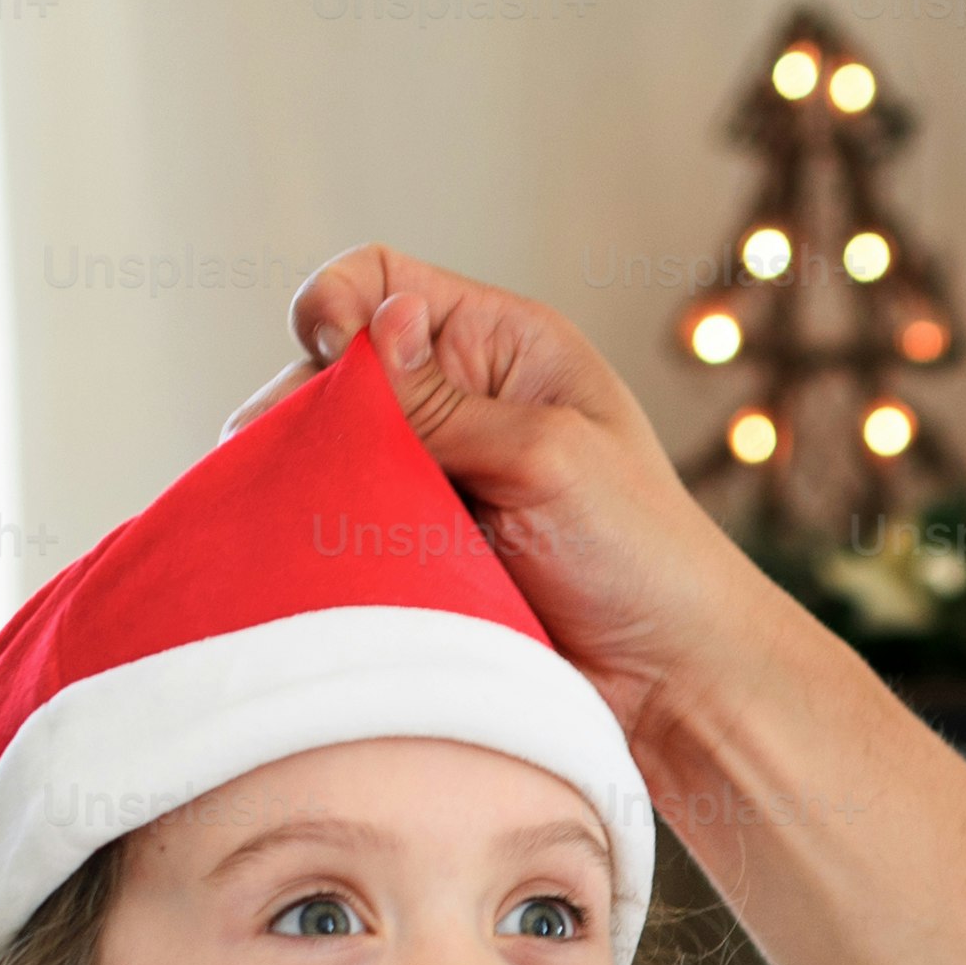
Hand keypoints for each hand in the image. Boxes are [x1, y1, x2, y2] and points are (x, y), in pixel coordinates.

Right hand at [225, 248, 787, 781]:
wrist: (667, 683)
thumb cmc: (640, 554)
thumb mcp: (548, 454)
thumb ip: (444, 400)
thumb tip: (367, 322)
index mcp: (499, 348)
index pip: (380, 281)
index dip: (338, 301)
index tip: (328, 349)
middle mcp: (453, 403)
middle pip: (330, 373)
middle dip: (303, 405)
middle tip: (300, 457)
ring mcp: (425, 480)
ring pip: (321, 456)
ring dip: (301, 478)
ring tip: (298, 513)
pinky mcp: (407, 553)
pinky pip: (333, 530)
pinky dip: (311, 538)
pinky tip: (299, 554)